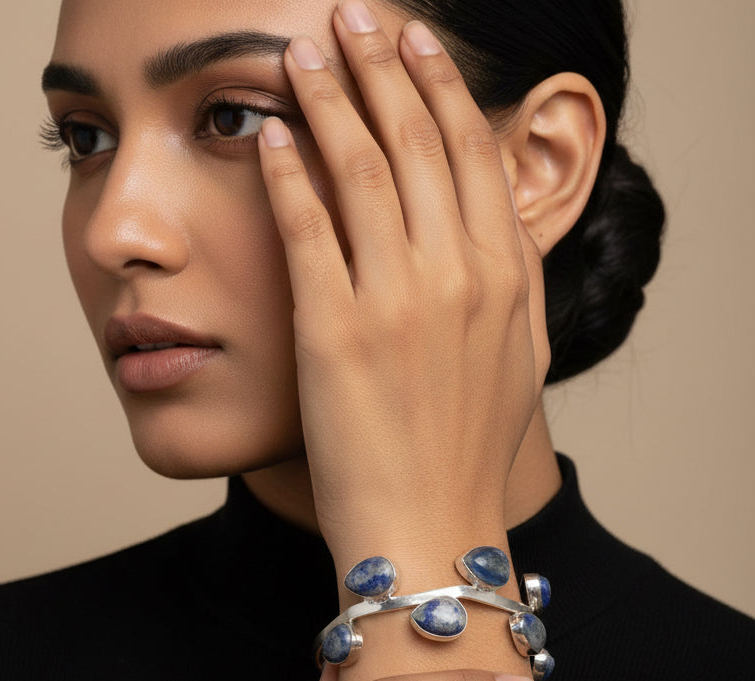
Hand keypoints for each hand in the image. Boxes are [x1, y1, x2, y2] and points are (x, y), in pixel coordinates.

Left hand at [257, 2, 549, 568]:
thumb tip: (493, 224)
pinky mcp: (334, 331)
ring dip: (328, 97)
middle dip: (383, 66)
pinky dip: (285, 172)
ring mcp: (396, 300)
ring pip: (360, 166)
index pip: (472, 155)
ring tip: (301, 50)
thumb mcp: (518, 361)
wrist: (431, 526)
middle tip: (356, 16)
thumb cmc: (468, 450)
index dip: (441, 90)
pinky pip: (306, 227)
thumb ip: (512, 286)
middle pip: (416, 141)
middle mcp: (457, 276)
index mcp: (505, 279)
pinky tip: (266, 134)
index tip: (416, 45)